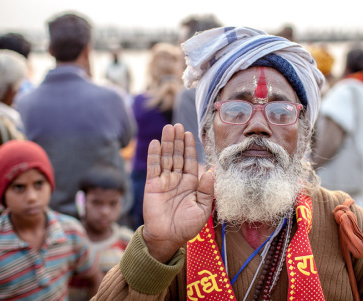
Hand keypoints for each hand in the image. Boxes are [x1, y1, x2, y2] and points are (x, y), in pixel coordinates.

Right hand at [142, 124, 213, 262]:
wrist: (168, 238)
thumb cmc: (187, 226)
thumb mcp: (203, 209)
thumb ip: (207, 190)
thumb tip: (211, 171)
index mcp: (191, 183)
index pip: (190, 161)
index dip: (189, 147)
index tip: (189, 133)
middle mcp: (177, 179)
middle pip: (177, 155)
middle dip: (178, 140)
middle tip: (177, 125)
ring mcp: (164, 181)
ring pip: (166, 157)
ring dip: (167, 143)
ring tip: (168, 128)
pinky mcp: (152, 185)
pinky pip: (153, 167)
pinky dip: (154, 155)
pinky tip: (155, 143)